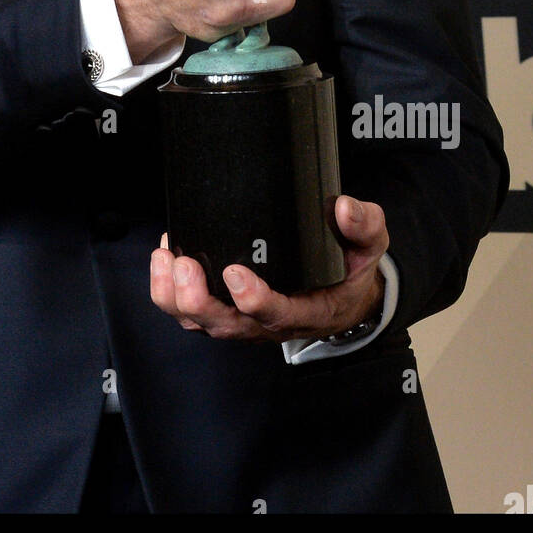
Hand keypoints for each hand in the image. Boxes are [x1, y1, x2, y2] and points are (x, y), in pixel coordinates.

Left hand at [150, 196, 388, 342]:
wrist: (341, 297)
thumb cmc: (348, 272)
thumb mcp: (369, 247)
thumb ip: (364, 225)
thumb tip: (345, 207)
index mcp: (305, 310)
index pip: (276, 314)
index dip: (253, 299)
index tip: (236, 273)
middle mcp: (268, 323)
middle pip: (226, 325)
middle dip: (199, 299)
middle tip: (184, 263)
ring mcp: (244, 321)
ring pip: (202, 323)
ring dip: (176, 297)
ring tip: (164, 259)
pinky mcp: (225, 311)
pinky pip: (192, 313)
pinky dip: (170, 291)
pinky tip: (163, 257)